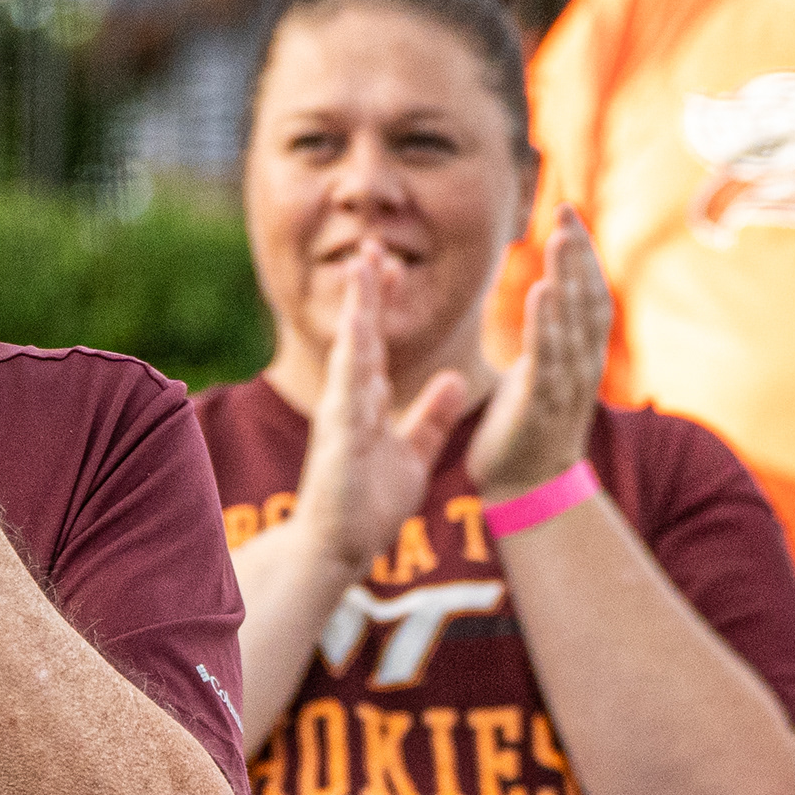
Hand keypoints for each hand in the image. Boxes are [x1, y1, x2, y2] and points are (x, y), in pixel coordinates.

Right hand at [288, 242, 473, 584]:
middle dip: (367, 291)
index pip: (375, 341)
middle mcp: (349, 401)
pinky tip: (357, 331)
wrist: (337, 550)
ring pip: (351, 352)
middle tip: (372, 244)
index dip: (382, 302)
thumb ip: (432, 415)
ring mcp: (341, 417)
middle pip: (359, 334)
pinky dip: (353, 360)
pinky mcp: (339, 440)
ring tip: (362, 271)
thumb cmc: (367, 505)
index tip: (392, 262)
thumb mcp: (414, 453)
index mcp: (366, 402)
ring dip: (357, 311)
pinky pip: (347, 392)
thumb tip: (457, 380)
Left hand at [467, 211, 607, 499]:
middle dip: (579, 255)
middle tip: (567, 212)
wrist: (527, 489)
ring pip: (574, 324)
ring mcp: (565, 386)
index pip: (588, 293)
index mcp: (579, 353)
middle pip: (589, 299)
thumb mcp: (543, 368)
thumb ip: (550, 331)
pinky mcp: (541, 406)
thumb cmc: (529, 424)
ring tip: (560, 240)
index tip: (567, 213)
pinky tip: (542, 291)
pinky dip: (547, 324)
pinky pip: (548, 359)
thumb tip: (551, 290)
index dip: (582, 254)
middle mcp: (582, 365)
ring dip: (569, 278)